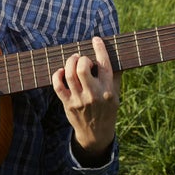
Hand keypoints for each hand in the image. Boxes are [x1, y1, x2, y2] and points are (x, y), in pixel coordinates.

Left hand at [51, 37, 121, 163]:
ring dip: (69, 63)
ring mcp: (79, 100)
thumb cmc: (107, 110)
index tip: (96, 39)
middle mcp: (94, 95)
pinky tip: (61, 71)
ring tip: (73, 59)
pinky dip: (57, 75)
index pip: (104, 65)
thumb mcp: (116, 94)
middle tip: (82, 58)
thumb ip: (115, 76)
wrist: (96, 134)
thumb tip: (115, 54)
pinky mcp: (68, 104)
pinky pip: (58, 86)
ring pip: (69, 74)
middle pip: (82, 69)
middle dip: (81, 58)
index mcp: (108, 90)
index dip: (99, 48)